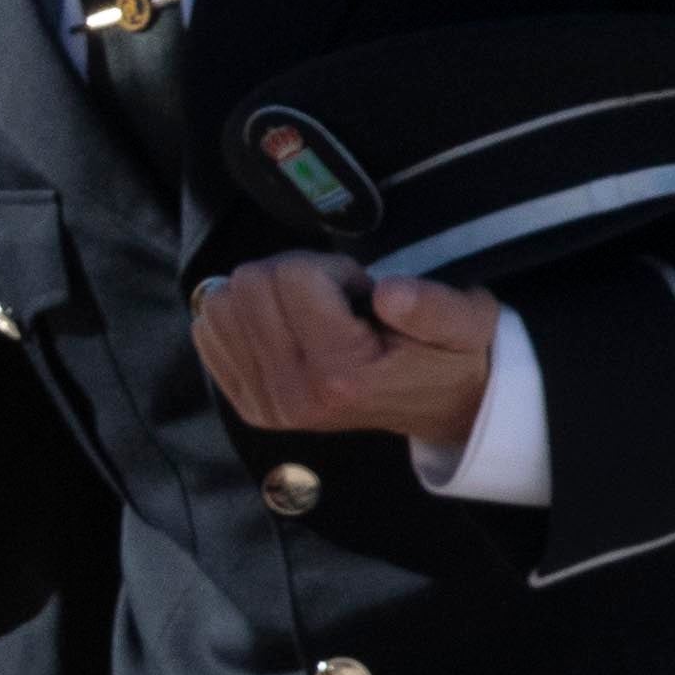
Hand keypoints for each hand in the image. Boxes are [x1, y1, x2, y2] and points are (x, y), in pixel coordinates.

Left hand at [186, 251, 502, 443]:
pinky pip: (208, 331)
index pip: (295, 278)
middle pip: (250, 285)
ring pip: (221, 304)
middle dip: (294, 275)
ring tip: (313, 315)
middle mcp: (294, 396)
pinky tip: (284, 328)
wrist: (435, 406)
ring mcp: (265, 406)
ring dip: (266, 294)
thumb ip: (434, 306)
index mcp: (343, 375)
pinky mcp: (248, 405)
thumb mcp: (465, 322)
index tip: (361, 294)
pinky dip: (241, 315)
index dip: (332, 268)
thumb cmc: (446, 353)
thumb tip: (386, 293)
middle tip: (335, 301)